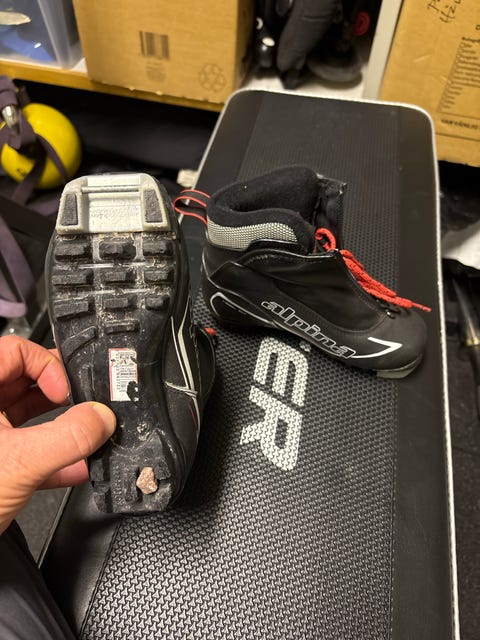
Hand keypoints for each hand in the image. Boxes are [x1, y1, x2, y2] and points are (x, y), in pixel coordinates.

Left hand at [0, 335, 115, 533]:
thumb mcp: (19, 464)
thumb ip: (68, 438)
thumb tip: (101, 418)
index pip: (15, 351)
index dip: (46, 365)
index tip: (65, 392)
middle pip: (25, 381)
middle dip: (61, 393)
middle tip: (84, 402)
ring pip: (27, 416)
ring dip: (61, 426)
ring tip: (86, 433)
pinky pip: (27, 449)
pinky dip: (53, 457)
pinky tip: (75, 469)